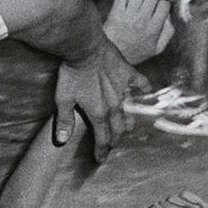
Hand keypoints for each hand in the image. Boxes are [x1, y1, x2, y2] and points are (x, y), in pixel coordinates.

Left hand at [54, 42, 147, 160]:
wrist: (84, 48)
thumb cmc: (72, 74)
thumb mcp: (63, 99)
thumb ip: (64, 121)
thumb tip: (61, 141)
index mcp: (98, 112)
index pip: (103, 137)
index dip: (102, 150)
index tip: (101, 159)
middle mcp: (114, 104)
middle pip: (118, 127)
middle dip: (115, 138)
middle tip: (112, 144)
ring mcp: (123, 89)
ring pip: (129, 109)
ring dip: (128, 119)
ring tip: (127, 126)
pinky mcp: (127, 73)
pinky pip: (140, 82)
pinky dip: (143, 87)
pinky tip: (146, 90)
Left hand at [101, 0, 173, 64]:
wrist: (112, 55)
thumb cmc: (135, 52)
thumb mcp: (157, 48)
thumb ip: (168, 32)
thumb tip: (170, 16)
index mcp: (154, 28)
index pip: (164, 4)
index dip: (162, 2)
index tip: (158, 6)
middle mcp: (143, 20)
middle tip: (146, 5)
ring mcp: (128, 16)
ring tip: (135, 4)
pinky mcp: (116, 13)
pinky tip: (124, 4)